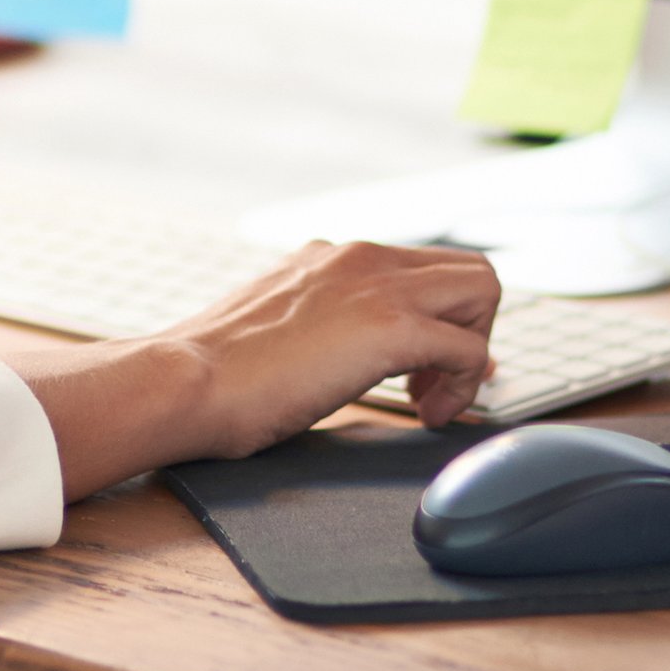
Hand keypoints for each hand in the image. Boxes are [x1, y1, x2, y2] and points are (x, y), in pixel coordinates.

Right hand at [13, 241, 502, 496]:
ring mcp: (378, 285)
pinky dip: (462, 387)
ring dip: (472, 351)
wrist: (186, 380)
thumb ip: (317, 322)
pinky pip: (468, 348)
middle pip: (469, 269)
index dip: (439, 318)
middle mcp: (362, 257)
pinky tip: (421, 415)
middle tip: (431, 385)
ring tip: (427, 400)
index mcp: (333, 256)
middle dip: (469, 330)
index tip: (424, 368)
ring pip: (483, 290)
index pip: (424, 266)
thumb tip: (345, 350)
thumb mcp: (276, 325)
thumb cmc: (216, 372)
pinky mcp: (389, 327)